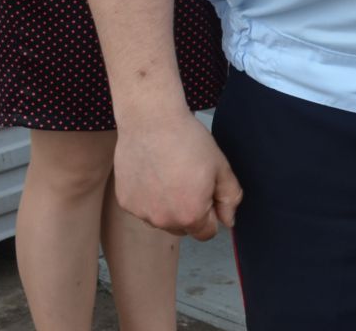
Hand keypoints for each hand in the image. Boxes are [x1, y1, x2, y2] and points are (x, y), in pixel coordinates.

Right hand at [113, 114, 241, 240]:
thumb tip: (228, 220)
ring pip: (162, 218)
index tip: (207, 193)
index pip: (206, 233)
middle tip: (189, 180)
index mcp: (190, 214)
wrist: (151, 121)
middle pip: (183, 228)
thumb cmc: (188, 141)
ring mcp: (141, 212)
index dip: (212, 214)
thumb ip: (230, 198)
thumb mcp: (221, 167)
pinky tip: (153, 172)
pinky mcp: (125, 202)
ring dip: (168, 206)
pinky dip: (149, 197)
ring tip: (170, 174)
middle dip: (190, 211)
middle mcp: (163, 220)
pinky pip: (144, 207)